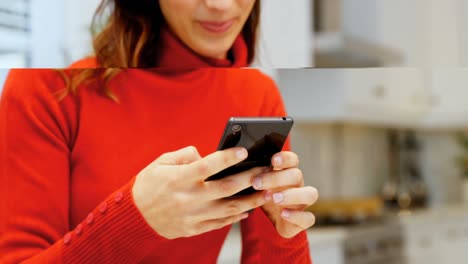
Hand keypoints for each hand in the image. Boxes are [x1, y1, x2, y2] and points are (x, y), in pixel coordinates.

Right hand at [132, 146, 267, 238]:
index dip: (227, 157)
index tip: (243, 151)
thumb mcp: (161, 163)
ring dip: (251, 200)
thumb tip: (205, 156)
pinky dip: (236, 216)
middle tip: (265, 171)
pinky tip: (248, 209)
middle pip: (226, 187)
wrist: (135, 216)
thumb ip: (185, 155)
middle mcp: (188, 198)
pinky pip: (220, 223)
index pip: (208, 166)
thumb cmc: (149, 185)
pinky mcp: (194, 228)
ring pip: (228, 208)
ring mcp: (193, 215)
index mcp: (178, 178)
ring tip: (267, 192)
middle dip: (249, 178)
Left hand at [252, 151, 318, 237]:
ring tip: (274, 198)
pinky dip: (297, 215)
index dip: (285, 158)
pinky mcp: (304, 220)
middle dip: (277, 178)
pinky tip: (283, 213)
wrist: (268, 221)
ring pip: (310, 194)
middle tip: (258, 183)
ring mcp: (303, 202)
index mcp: (287, 172)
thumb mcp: (256, 184)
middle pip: (297, 175)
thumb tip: (237, 160)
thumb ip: (253, 173)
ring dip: (292, 195)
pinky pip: (309, 217)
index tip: (273, 159)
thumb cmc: (262, 196)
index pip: (292, 160)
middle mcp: (298, 185)